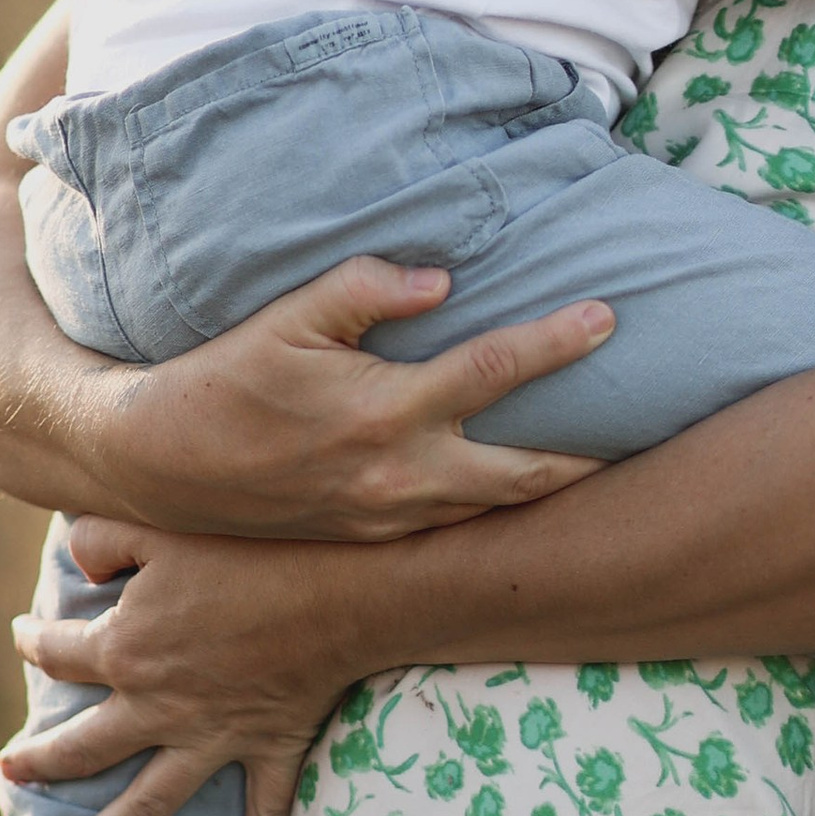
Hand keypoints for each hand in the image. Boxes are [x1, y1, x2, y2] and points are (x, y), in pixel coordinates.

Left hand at [0, 517, 372, 815]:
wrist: (339, 587)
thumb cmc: (251, 549)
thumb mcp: (160, 527)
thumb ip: (103, 539)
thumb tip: (77, 566)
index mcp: (126, 651)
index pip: (58, 653)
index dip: (33, 643)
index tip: (23, 636)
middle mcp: (159, 706)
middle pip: (84, 747)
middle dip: (42, 761)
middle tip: (10, 771)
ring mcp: (213, 737)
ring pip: (149, 801)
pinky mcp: (267, 747)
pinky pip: (261, 813)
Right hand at [100, 256, 612, 541]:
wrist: (162, 464)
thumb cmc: (223, 378)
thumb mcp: (283, 318)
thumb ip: (363, 290)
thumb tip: (443, 278)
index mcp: (381, 411)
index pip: (491, 371)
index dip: (556, 344)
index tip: (607, 316)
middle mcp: (397, 475)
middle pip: (525, 472)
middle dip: (592, 455)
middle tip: (652, 431)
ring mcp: (390, 516)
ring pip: (499, 510)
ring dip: (557, 489)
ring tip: (611, 465)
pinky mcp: (377, 537)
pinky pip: (461, 527)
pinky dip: (505, 512)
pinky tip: (533, 494)